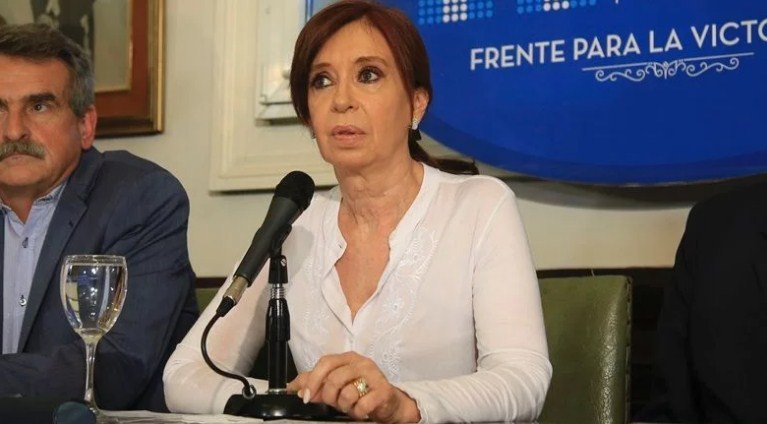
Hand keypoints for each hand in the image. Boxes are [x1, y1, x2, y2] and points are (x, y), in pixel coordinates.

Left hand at [287, 351, 420, 422]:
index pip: (325, 362)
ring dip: (344, 406)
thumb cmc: (360, 392)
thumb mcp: (336, 385)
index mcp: (347, 358)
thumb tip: (293, 387)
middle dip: (328, 396)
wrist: (388, 403)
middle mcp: (361, 363)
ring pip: (347, 393)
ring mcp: (374, 376)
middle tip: (333, 403)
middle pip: (334, 378)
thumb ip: (315, 383)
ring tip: (350, 406)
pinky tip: (360, 410)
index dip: (313, 380)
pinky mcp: (382, 391)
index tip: (306, 396)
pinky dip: (357, 412)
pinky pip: (361, 404)